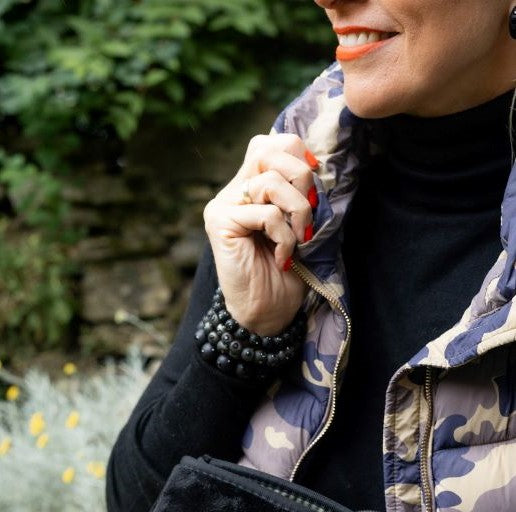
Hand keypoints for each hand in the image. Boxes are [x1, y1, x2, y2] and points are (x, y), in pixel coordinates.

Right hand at [203, 133, 318, 334]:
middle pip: (267, 150)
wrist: (269, 311)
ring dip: (298, 212)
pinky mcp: (220, 222)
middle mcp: (234, 189)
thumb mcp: (302, 223)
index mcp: (252, 184)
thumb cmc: (289, 270)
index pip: (271, 142)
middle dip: (301, 177)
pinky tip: (283, 259)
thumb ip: (302, 192)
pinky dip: (284, 236)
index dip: (298, 155)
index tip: (314, 187)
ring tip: (300, 240)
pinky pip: (265, 213)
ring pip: (270, 181)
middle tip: (309, 214)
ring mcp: (224, 204)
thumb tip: (318, 164)